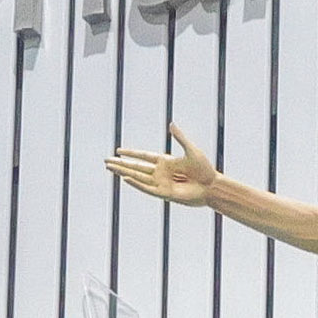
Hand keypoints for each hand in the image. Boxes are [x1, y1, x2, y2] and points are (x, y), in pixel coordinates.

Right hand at [106, 124, 220, 208]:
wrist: (211, 186)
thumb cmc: (204, 169)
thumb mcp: (191, 150)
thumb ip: (180, 138)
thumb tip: (171, 124)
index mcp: (166, 162)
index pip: (143, 157)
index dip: (131, 154)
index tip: (118, 151)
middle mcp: (160, 173)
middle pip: (136, 167)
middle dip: (121, 164)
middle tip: (106, 162)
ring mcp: (161, 183)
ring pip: (137, 177)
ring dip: (123, 172)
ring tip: (109, 168)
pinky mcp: (164, 193)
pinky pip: (146, 188)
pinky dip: (136, 183)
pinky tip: (125, 178)